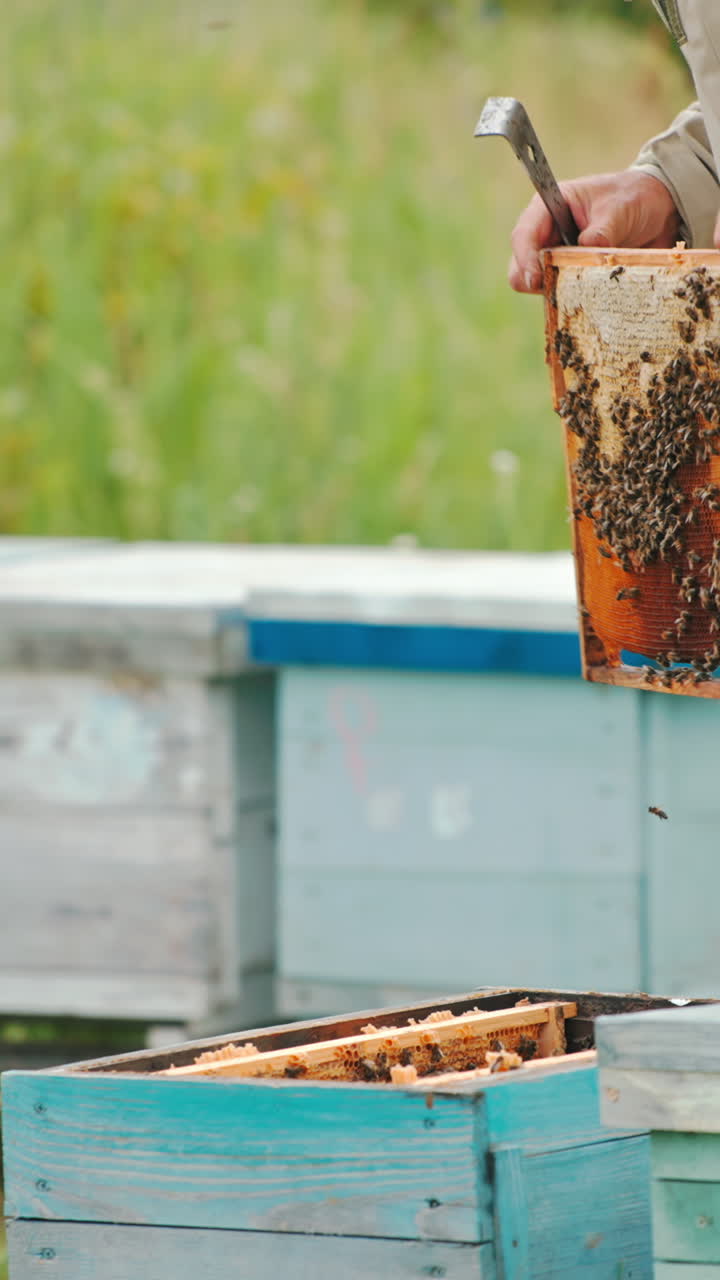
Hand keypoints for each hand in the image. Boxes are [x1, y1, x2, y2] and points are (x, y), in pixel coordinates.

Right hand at [509, 170, 681, 293]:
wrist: (660, 212)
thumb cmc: (635, 198)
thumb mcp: (620, 208)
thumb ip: (602, 230)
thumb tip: (586, 250)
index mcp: (550, 207)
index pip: (524, 235)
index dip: (525, 258)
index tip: (535, 279)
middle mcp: (547, 234)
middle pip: (521, 267)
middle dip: (536, 281)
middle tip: (559, 290)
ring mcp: (558, 258)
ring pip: (539, 285)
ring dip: (557, 292)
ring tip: (585, 288)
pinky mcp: (571, 276)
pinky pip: (561, 295)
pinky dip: (571, 300)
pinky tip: (593, 295)